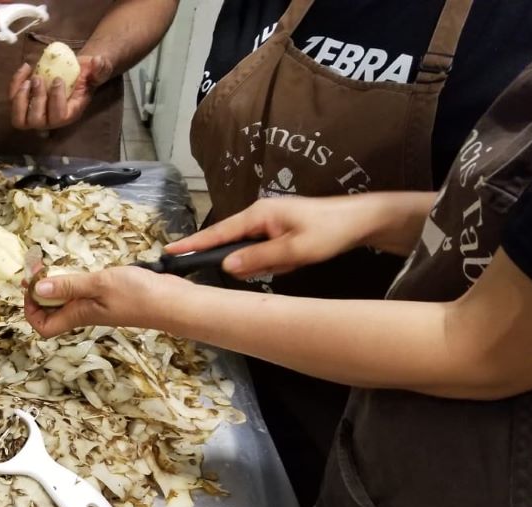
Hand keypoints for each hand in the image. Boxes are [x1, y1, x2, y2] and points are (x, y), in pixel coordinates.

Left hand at [10, 54, 113, 130]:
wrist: (74, 71)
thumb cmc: (86, 75)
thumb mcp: (98, 71)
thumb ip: (101, 69)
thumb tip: (97, 62)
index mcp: (69, 114)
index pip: (59, 117)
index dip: (55, 100)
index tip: (58, 79)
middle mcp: (50, 120)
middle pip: (36, 121)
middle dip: (36, 99)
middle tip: (39, 78)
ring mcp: (34, 114)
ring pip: (19, 119)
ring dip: (20, 99)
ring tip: (29, 79)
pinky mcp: (23, 103)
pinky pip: (12, 100)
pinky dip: (15, 84)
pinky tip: (26, 67)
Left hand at [23, 266, 176, 337]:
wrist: (173, 302)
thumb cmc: (138, 295)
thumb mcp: (99, 284)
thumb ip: (68, 286)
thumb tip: (36, 290)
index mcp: (78, 315)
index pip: (43, 326)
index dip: (30, 309)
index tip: (31, 284)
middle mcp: (84, 313)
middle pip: (51, 312)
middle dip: (39, 292)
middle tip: (38, 267)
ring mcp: (97, 306)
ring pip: (66, 301)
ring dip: (56, 285)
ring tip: (52, 265)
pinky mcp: (110, 297)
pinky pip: (83, 293)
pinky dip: (75, 281)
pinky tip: (79, 268)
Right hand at [165, 196, 374, 279]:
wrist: (363, 220)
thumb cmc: (329, 231)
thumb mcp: (294, 250)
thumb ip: (258, 259)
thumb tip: (225, 266)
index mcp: (257, 214)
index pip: (217, 233)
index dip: (193, 244)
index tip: (169, 252)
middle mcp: (258, 215)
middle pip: (233, 244)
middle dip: (249, 261)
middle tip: (277, 263)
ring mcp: (269, 222)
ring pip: (252, 252)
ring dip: (269, 263)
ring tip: (296, 260)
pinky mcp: (279, 230)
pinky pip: (266, 252)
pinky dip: (279, 261)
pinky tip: (297, 259)